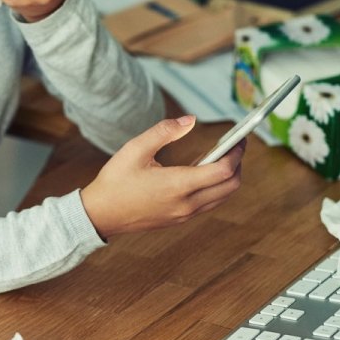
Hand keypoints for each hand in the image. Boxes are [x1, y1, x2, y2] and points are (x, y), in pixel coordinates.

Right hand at [80, 115, 245, 239]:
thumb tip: (190, 120)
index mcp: (177, 186)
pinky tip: (204, 171)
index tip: (240, 139)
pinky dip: (216, 187)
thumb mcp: (135, 149)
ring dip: (229, 177)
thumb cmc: (115, 181)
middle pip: (230, 186)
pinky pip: (209, 203)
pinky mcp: (179, 219)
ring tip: (223, 155)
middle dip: (238, 164)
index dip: (236, 153)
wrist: (100, 215)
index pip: (223, 171)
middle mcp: (186, 204)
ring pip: (222, 197)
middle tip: (236, 146)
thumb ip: (164, 131)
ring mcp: (184, 214)